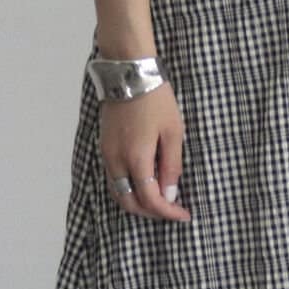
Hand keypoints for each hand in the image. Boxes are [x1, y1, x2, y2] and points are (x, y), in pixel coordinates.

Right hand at [99, 83, 190, 221]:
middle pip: (130, 203)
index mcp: (136, 159)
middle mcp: (116, 161)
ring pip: (119, 193)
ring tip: (160, 200)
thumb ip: (171, 166)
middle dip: (152, 213)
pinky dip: (128, 190)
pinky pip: (113, 179)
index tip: (184, 214)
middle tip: (172, 211)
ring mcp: (107, 155)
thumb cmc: (155, 99)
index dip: (168, 212)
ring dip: (138, 203)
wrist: (129, 74)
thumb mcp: (173, 132)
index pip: (150, 200)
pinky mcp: (104, 147)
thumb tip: (169, 195)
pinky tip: (145, 184)